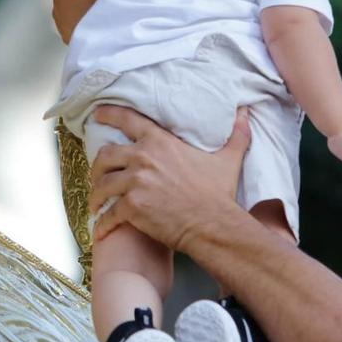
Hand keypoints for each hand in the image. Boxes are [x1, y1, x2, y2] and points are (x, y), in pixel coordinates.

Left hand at [88, 106, 249, 251]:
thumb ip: (234, 133)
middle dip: (97, 166)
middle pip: (105, 155)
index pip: (127, 120)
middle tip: (97, 174)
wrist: (213, 224)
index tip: (96, 115)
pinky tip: (101, 230)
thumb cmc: (218, 193)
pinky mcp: (132, 207)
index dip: (108, 114)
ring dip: (96, 194)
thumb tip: (245, 111)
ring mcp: (135, 183)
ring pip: (102, 184)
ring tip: (97, 203)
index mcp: (160, 142)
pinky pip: (108, 214)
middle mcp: (143, 158)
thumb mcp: (228, 158)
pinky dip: (102, 223)